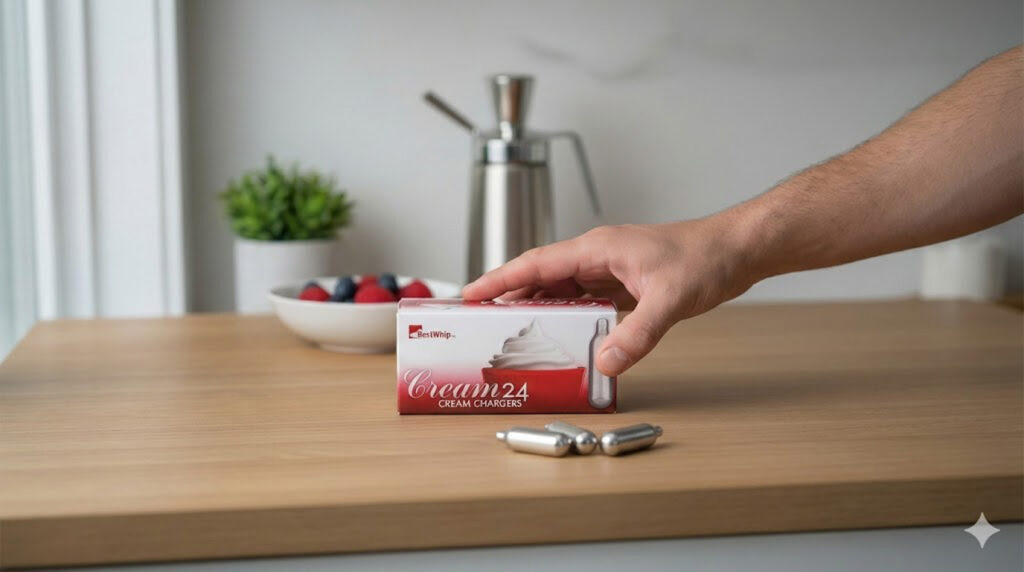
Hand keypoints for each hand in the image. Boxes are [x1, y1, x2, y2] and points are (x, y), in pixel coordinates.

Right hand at [462, 217, 759, 376]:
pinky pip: (585, 300)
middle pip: (541, 277)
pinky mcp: (625, 282)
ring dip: (539, 309)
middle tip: (482, 322)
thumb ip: (637, 333)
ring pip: (562, 289)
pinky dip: (569, 316)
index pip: (535, 263)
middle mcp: (597, 256)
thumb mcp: (669, 299)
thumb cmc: (705, 257)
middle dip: (510, 298)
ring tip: (515, 334)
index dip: (499, 280)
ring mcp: (610, 268)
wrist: (737, 249)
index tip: (470, 294)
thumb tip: (605, 362)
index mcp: (597, 249)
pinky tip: (565, 334)